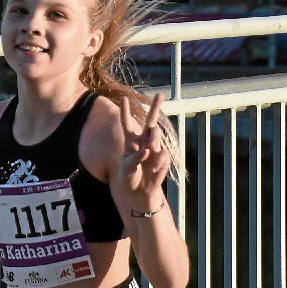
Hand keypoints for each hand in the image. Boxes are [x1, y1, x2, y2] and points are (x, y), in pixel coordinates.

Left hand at [119, 92, 170, 208]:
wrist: (140, 193)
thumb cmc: (129, 179)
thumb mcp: (126, 169)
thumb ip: (135, 158)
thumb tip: (147, 150)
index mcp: (130, 142)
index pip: (127, 124)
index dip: (125, 111)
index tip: (123, 98)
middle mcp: (143, 141)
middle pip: (150, 121)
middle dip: (156, 106)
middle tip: (160, 94)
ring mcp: (154, 148)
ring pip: (157, 134)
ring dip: (154, 140)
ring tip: (151, 149)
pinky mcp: (163, 157)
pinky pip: (162, 154)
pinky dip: (158, 161)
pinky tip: (154, 169)